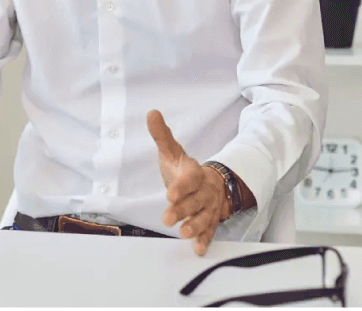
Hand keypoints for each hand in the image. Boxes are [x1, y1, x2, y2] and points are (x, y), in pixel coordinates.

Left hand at [147, 110, 229, 255]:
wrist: (210, 183)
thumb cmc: (185, 169)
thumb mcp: (172, 151)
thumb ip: (162, 135)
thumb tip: (151, 113)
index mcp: (194, 173)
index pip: (189, 180)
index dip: (181, 187)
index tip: (170, 195)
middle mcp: (204, 191)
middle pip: (195, 201)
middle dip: (183, 210)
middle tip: (168, 219)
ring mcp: (208, 207)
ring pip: (204, 217)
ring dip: (195, 226)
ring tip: (183, 233)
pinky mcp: (209, 221)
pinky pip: (209, 231)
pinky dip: (204, 240)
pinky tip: (197, 248)